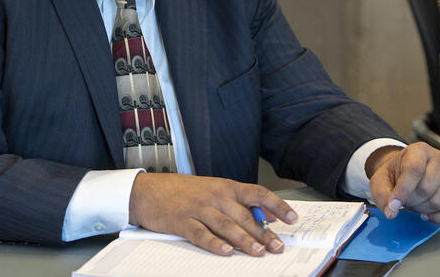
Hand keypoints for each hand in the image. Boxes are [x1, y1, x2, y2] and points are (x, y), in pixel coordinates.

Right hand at [128, 172, 296, 256]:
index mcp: (225, 186)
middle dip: (263, 233)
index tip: (292, 218)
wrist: (148, 190)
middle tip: (277, 246)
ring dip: (244, 240)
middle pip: (244, 215)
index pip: (257, 193)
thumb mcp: (212, 189)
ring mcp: (198, 208)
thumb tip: (267, 214)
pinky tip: (226, 252)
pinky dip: (215, 244)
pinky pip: (202, 234)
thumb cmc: (182, 191)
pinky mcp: (182, 221)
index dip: (277, 205)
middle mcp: (214, 196)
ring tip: (258, 252)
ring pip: (226, 225)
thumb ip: (238, 201)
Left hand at [366, 142, 439, 223]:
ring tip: (414, 202)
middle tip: (403, 200)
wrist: (406, 170)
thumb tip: (391, 212)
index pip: (414, 170)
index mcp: (418, 150)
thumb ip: (383, 195)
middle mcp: (439, 158)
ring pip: (439, 201)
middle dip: (411, 201)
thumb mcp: (381, 180)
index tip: (393, 205)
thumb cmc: (395, 174)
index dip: (403, 190)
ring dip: (423, 209)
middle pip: (426, 188)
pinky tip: (427, 215)